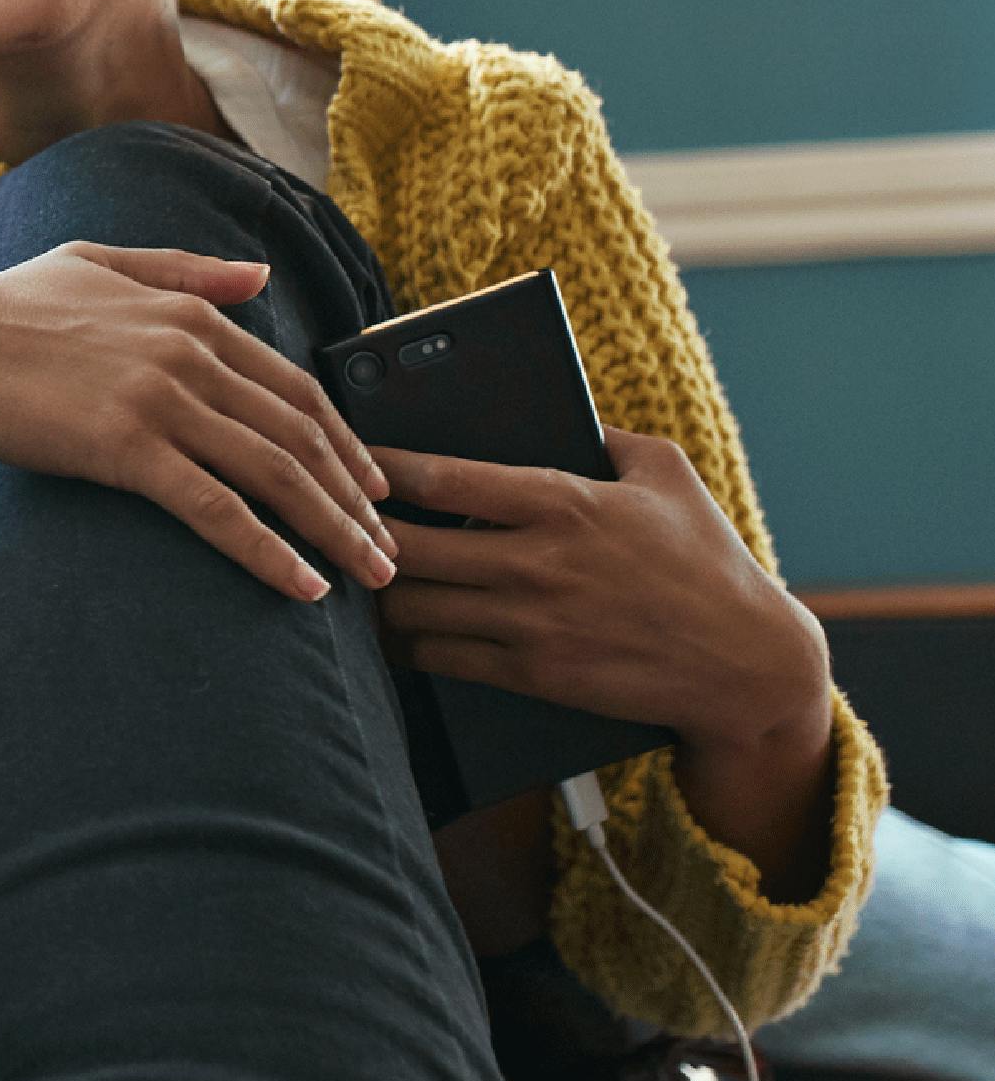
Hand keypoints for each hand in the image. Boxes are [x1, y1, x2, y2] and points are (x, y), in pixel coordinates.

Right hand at [0, 243, 394, 600]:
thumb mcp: (99, 263)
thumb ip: (185, 269)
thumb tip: (261, 277)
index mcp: (190, 312)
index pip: (296, 386)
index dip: (345, 442)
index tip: (372, 488)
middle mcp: (190, 352)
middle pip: (301, 434)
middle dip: (356, 498)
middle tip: (389, 548)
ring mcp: (160, 399)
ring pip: (275, 473)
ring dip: (333, 530)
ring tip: (368, 578)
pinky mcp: (126, 447)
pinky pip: (217, 507)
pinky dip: (268, 550)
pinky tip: (302, 588)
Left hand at [373, 428, 829, 751]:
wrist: (746, 663)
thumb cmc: (707, 559)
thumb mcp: (666, 474)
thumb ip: (603, 435)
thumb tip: (553, 405)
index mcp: (564, 501)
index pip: (443, 477)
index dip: (381, 465)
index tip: (349, 455)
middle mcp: (537, 562)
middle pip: (408, 546)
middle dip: (360, 532)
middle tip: (334, 520)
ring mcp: (531, 623)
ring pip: (411, 606)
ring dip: (374, 591)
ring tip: (352, 572)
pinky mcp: (532, 675)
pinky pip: (438, 658)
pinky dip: (404, 643)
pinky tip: (388, 629)